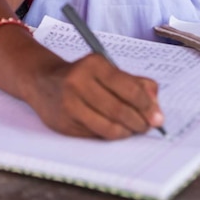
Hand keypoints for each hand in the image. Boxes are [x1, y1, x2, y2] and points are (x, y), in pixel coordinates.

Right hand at [27, 54, 163, 138]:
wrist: (43, 81)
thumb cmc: (82, 76)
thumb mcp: (107, 70)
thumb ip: (135, 82)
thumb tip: (155, 105)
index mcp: (93, 64)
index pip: (128, 88)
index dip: (146, 106)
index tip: (156, 116)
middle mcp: (77, 81)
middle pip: (119, 110)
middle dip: (139, 122)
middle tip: (147, 126)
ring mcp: (68, 103)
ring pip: (108, 127)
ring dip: (126, 132)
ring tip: (132, 130)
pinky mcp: (63, 122)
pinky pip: (95, 135)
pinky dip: (109, 135)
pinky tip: (113, 130)